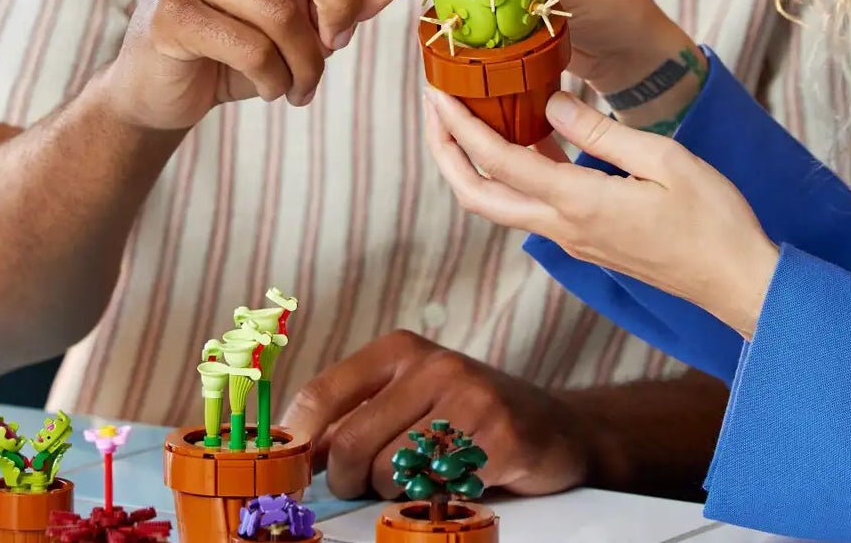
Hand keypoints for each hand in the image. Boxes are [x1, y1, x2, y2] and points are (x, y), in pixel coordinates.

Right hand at [92, 0, 407, 130]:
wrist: (167, 89)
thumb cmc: (244, 40)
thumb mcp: (308, 11)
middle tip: (341, 41)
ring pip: (278, 8)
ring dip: (307, 61)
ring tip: (302, 83)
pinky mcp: (167, 13)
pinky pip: (250, 47)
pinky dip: (275, 79)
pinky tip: (270, 88)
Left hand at [280, 330, 595, 499]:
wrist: (558, 428)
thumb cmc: (468, 418)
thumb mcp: (409, 399)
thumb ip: (355, 418)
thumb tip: (292, 454)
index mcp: (400, 348)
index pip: (323, 394)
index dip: (299, 442)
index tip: (293, 473)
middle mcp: (434, 364)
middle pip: (351, 444)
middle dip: (350, 481)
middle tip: (371, 486)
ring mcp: (471, 399)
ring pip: (390, 472)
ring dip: (397, 493)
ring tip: (425, 478)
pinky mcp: (501, 438)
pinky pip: (438, 490)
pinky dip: (438, 500)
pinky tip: (460, 483)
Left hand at [422, 88, 780, 338]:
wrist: (739, 282)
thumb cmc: (713, 218)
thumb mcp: (663, 157)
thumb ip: (601, 131)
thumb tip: (550, 105)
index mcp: (579, 203)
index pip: (500, 162)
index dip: (461, 127)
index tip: (437, 94)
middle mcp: (565, 227)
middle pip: (478, 196)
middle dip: (446, 153)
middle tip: (435, 109)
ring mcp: (574, 240)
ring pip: (501, 206)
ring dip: (474, 165)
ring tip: (468, 117)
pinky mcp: (588, 243)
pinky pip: (533, 207)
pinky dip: (513, 174)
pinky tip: (528, 138)